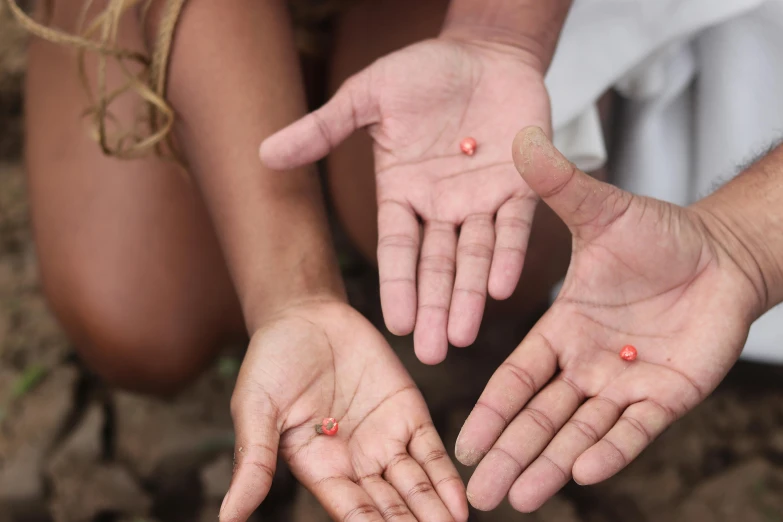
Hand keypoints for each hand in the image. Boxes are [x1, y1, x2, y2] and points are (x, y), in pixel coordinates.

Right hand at [220, 300, 467, 521]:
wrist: (305, 314)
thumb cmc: (271, 362)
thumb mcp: (256, 411)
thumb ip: (254, 463)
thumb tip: (226, 518)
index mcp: (319, 469)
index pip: (352, 511)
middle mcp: (356, 462)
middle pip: (389, 507)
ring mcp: (384, 438)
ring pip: (414, 485)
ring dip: (434, 511)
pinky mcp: (407, 411)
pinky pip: (430, 449)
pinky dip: (445, 476)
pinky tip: (461, 503)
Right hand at [260, 38, 550, 363]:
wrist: (483, 50)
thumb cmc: (422, 71)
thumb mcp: (367, 97)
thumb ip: (323, 129)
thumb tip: (264, 154)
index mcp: (403, 194)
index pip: (398, 249)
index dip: (398, 285)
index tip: (397, 326)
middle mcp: (442, 207)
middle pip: (437, 266)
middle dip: (435, 308)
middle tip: (433, 355)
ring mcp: (482, 199)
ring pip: (476, 256)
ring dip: (470, 295)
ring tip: (464, 335)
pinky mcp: (522, 184)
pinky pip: (515, 224)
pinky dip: (510, 253)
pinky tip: (503, 287)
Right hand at [455, 128, 764, 511]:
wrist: (716, 254)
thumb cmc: (656, 237)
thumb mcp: (600, 209)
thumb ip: (559, 186)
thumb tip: (519, 139)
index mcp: (562, 332)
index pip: (517, 379)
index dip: (490, 410)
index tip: (462, 440)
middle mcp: (587, 364)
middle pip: (540, 417)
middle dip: (509, 453)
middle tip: (478, 494)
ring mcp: (626, 383)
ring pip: (581, 431)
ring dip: (551, 464)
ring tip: (520, 498)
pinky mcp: (667, 394)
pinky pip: (635, 428)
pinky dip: (611, 449)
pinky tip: (584, 473)